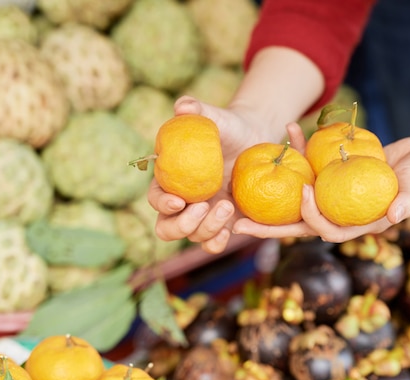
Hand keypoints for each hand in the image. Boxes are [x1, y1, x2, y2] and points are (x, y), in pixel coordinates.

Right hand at [148, 95, 292, 253]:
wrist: (255, 142)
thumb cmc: (230, 128)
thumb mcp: (217, 117)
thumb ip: (198, 110)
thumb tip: (182, 107)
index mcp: (170, 180)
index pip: (155, 197)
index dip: (161, 203)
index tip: (179, 199)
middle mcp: (182, 204)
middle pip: (165, 228)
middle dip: (181, 225)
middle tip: (203, 206)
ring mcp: (201, 218)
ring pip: (192, 237)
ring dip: (207, 228)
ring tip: (228, 204)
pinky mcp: (221, 225)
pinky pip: (212, 243)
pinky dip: (217, 242)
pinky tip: (231, 229)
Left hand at [234, 131, 409, 241]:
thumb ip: (409, 201)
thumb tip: (396, 217)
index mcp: (358, 223)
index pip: (326, 229)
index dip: (310, 217)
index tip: (302, 191)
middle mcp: (341, 212)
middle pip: (298, 223)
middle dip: (267, 226)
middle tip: (235, 221)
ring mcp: (335, 195)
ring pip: (298, 195)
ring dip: (275, 183)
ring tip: (245, 175)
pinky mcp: (335, 176)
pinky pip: (312, 167)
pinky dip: (302, 150)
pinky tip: (290, 130)